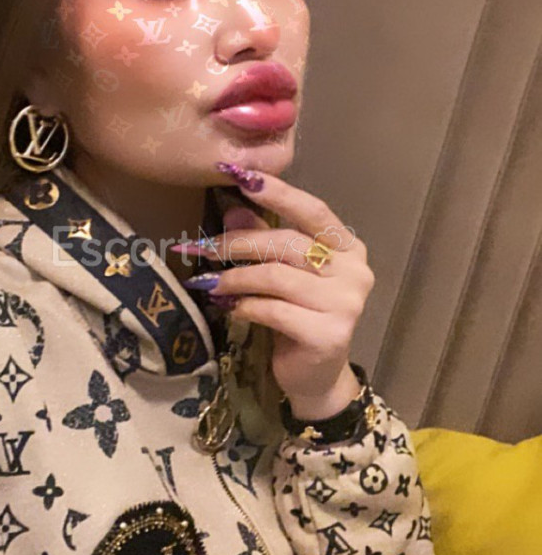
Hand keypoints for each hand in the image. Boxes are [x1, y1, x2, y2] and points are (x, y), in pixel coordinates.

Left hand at [174, 168, 374, 417]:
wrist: (316, 378)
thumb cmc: (299, 319)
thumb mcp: (281, 275)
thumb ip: (264, 240)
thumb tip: (233, 208)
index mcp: (348, 249)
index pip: (313, 211)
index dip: (278, 192)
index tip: (240, 176)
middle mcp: (354, 272)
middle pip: (288, 243)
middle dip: (237, 243)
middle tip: (200, 248)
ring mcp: (346, 304)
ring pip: (276, 277)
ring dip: (235, 279)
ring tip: (209, 285)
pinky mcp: (329, 334)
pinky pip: (274, 310)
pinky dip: (245, 307)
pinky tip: (230, 309)